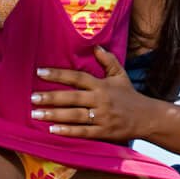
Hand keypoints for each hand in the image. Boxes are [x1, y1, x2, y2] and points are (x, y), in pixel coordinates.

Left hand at [32, 47, 147, 140]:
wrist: (147, 118)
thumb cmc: (129, 96)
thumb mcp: (120, 75)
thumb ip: (107, 60)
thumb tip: (95, 46)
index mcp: (102, 85)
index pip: (77, 77)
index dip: (58, 74)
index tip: (39, 72)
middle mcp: (100, 100)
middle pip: (72, 98)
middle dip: (51, 97)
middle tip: (32, 98)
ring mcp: (102, 117)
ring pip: (75, 116)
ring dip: (54, 115)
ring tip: (36, 114)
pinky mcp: (103, 132)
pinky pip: (83, 132)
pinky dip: (67, 131)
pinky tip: (52, 130)